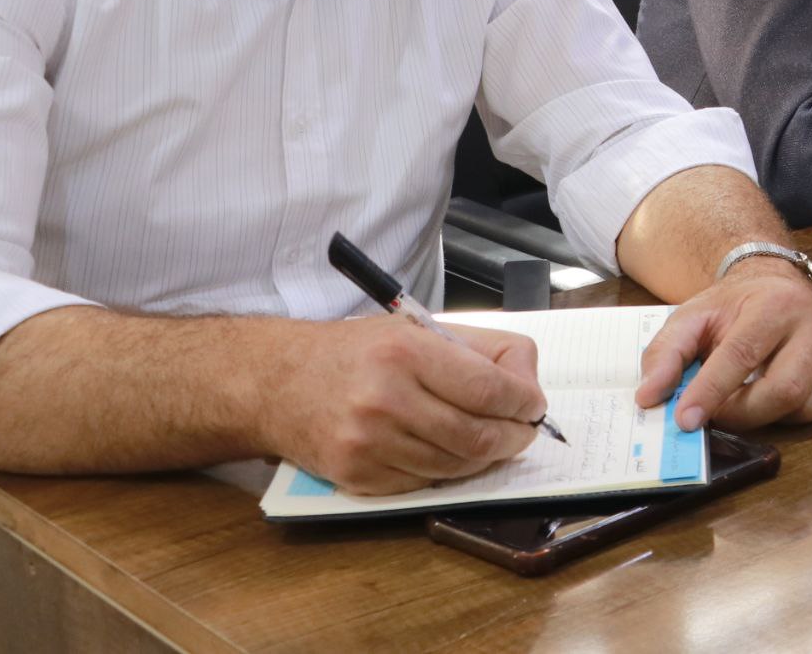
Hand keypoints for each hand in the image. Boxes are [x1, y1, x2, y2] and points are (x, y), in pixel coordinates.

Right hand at [262, 317, 545, 494]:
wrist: (276, 383)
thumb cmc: (355, 353)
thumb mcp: (416, 329)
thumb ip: (479, 350)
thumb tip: (528, 384)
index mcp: (405, 353)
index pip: (489, 389)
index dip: (524, 403)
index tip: (535, 406)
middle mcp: (385, 399)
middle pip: (478, 436)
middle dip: (515, 438)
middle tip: (525, 432)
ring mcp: (368, 444)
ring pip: (455, 467)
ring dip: (485, 459)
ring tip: (493, 442)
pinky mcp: (357, 477)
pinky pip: (423, 484)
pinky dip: (447, 472)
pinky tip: (450, 455)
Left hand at [636, 260, 811, 432]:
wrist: (778, 286)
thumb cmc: (734, 309)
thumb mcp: (692, 318)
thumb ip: (665, 353)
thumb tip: (649, 397)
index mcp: (772, 303)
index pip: (741, 356)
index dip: (711, 393)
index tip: (685, 421)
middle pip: (783, 391)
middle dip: (744, 414)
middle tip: (720, 415)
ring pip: (809, 406)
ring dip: (775, 416)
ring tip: (758, 394)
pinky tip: (800, 395)